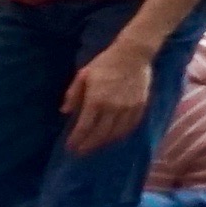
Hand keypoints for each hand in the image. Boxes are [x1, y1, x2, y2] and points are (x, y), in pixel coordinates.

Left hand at [59, 28, 161, 152]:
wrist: (133, 54)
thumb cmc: (105, 63)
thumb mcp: (84, 75)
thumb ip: (73, 94)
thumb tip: (65, 111)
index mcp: (96, 100)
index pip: (84, 127)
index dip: (76, 139)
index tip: (70, 147)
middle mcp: (112, 108)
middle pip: (99, 134)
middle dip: (88, 145)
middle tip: (81, 152)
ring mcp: (128, 109)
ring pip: (115, 134)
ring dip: (104, 142)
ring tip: (96, 146)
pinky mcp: (140, 107)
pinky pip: (130, 127)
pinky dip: (121, 135)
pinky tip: (115, 137)